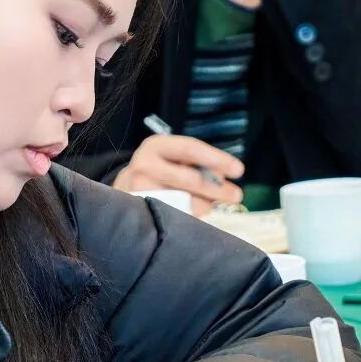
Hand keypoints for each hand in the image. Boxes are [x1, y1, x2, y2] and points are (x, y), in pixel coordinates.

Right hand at [112, 133, 243, 212]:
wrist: (121, 192)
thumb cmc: (157, 173)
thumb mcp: (172, 160)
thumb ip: (196, 165)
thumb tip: (222, 180)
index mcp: (155, 145)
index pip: (190, 148)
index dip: (217, 159)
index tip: (239, 170)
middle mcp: (143, 165)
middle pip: (189, 178)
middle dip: (217, 188)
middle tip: (236, 195)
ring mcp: (137, 190)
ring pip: (184, 201)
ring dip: (203, 205)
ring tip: (210, 205)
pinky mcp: (139, 211)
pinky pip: (173, 215)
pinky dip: (189, 216)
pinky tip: (193, 213)